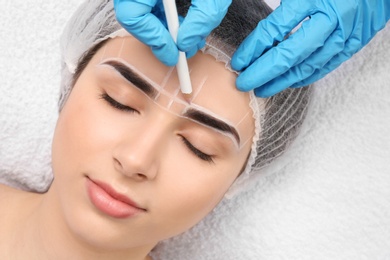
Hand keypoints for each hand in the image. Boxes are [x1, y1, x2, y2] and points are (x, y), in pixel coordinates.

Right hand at [114, 0, 231, 65]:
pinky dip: (166, 20)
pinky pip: (150, 6)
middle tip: (180, 52)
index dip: (153, 38)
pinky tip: (185, 25)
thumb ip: (202, 17)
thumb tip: (185, 45)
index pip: (132, 15)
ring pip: (142, 13)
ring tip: (191, 39)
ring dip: (165, 31)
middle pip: (133, 16)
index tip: (175, 53)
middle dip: (159, 38)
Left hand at [231, 0, 389, 96]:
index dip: (253, 49)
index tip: (238, 62)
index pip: (274, 30)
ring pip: (306, 66)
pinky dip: (304, 78)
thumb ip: (282, 6)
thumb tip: (260, 29)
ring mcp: (343, 35)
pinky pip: (324, 67)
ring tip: (261, 89)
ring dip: (280, 81)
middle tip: (244, 84)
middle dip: (262, 73)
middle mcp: (329, 20)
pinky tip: (288, 83)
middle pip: (288, 55)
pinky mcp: (353, 44)